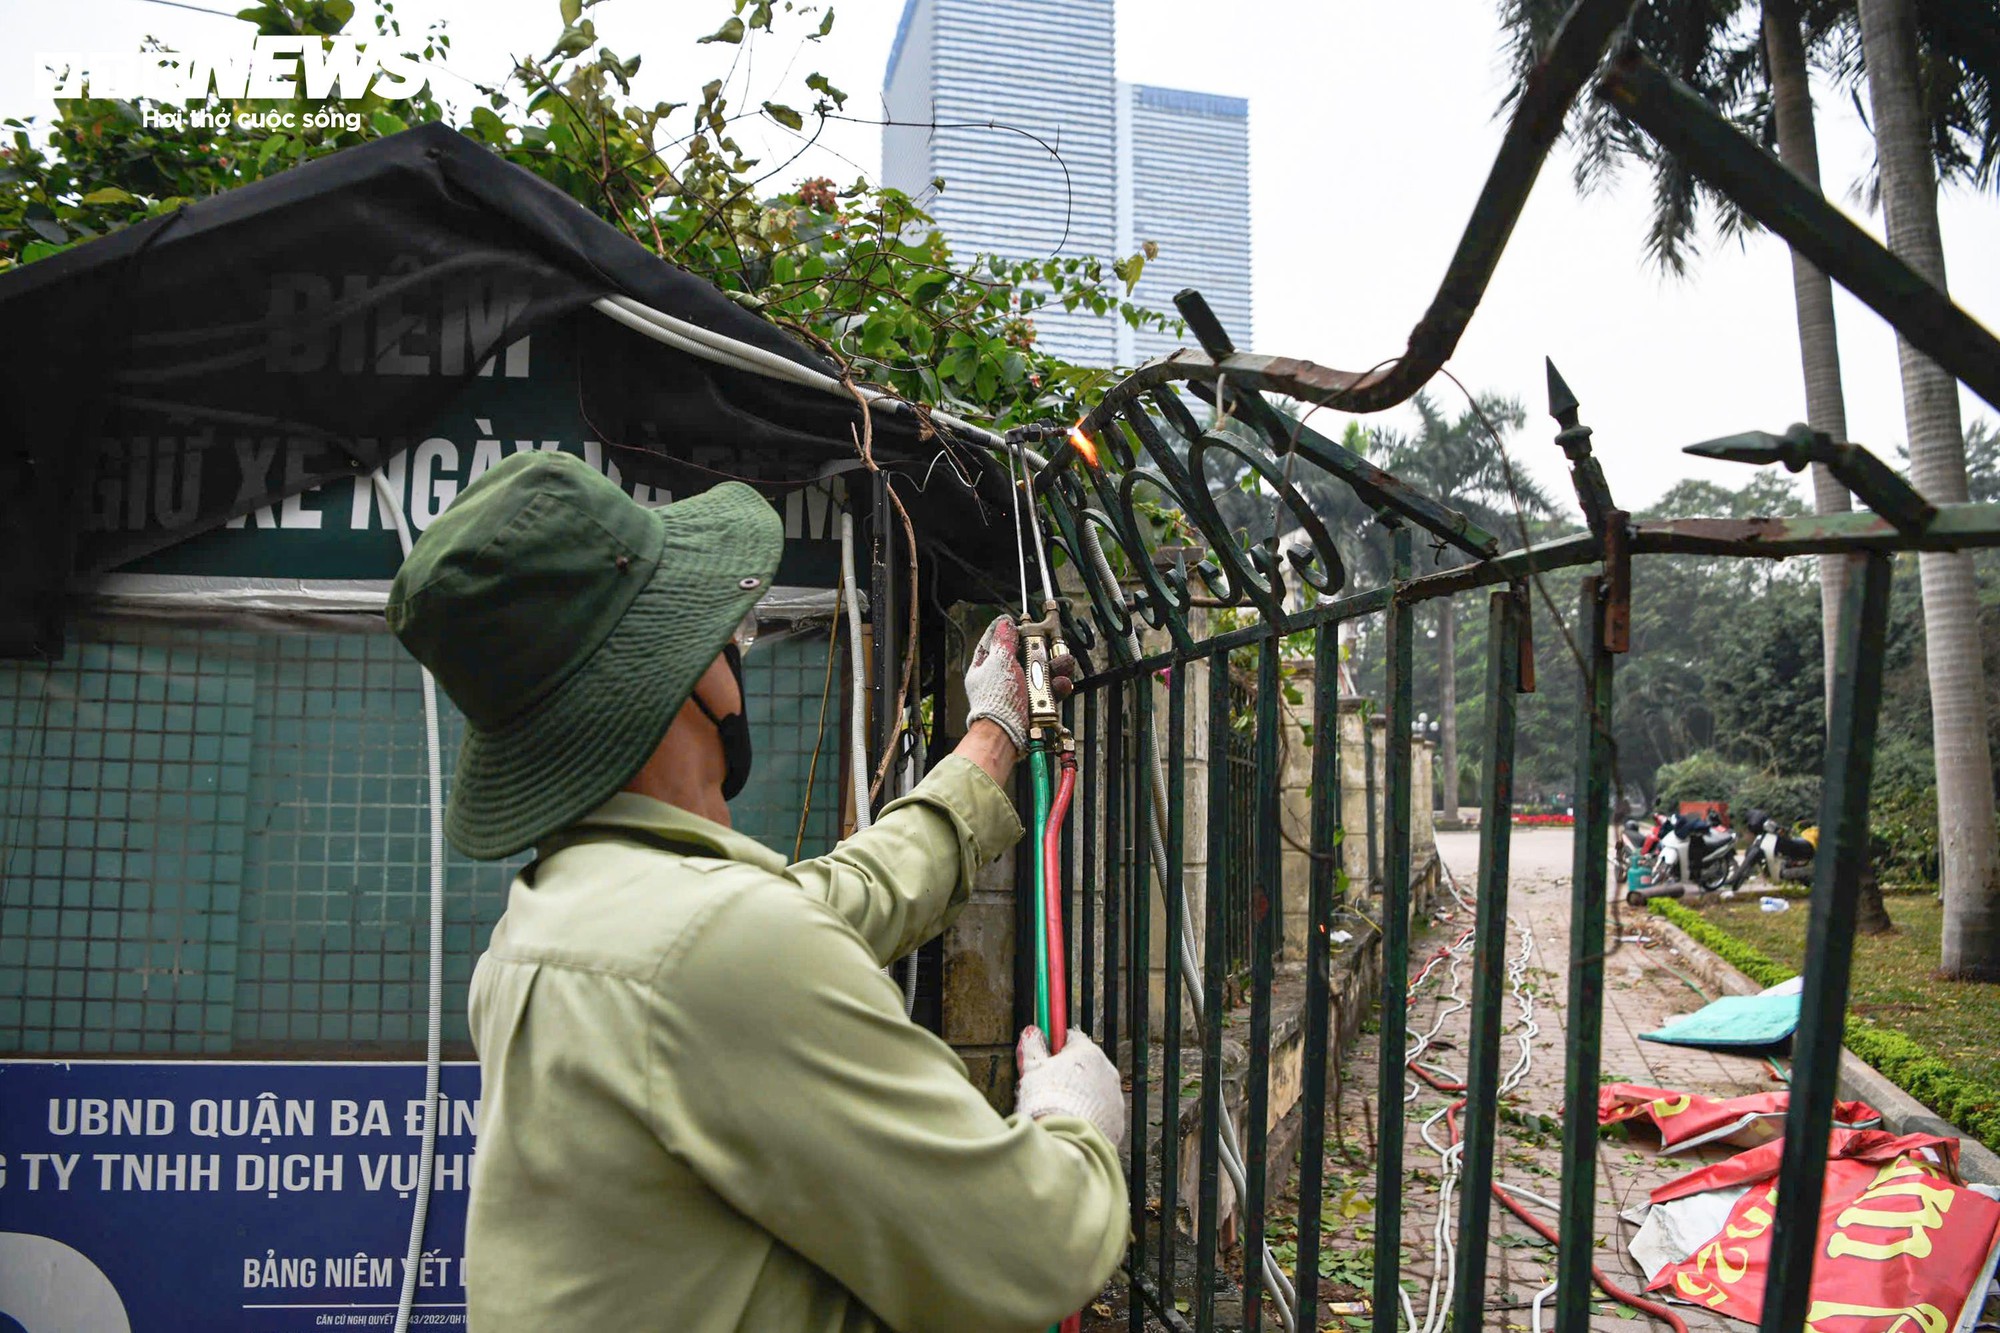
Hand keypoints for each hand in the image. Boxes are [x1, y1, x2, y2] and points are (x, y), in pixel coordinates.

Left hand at [963, 616, 1076, 755]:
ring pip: (1038, 674)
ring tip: (1065, 663)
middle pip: (1022, 657)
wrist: (1007, 733)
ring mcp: (1017, 693)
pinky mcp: (1032, 705)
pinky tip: (1062, 683)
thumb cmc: (997, 700)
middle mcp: (1000, 679)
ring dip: (1054, 667)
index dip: (1008, 632)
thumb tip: (1004, 623)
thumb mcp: (1000, 661)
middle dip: (1040, 650)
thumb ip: (1004, 640)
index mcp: (985, 667)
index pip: (994, 642)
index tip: (1022, 625)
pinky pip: (1047, 692)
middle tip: (1050, 645)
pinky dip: (1056, 687)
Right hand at [1014, 1026, 1124, 1150]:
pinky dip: (1088, 1117)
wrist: (1067, 1141)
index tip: (1045, 1059)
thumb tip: (1032, 1032)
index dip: (1056, 1049)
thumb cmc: (1047, 1100)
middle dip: (1068, 1074)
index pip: (1072, 1039)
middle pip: (1085, 1065)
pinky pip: (1100, 1115)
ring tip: (1059, 1111)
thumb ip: (1033, 1047)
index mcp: (1088, 1053)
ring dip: (1080, 1096)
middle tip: (1048, 1088)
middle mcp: (1107, 1072)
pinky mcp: (1117, 1122)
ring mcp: (1114, 1098)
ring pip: (1094, 1091)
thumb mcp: (1032, 1069)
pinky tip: (1071, 1125)